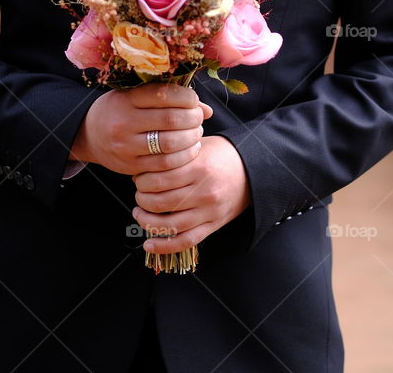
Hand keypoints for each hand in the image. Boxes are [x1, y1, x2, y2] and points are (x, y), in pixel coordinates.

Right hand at [69, 83, 212, 175]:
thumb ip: (170, 98)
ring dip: (191, 139)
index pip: (164, 94)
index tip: (193, 100)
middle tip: (198, 118)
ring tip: (196, 134)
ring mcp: (126, 146)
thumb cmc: (122, 109)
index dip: (187, 97)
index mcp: (126, 99)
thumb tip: (207, 111)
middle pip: (171, 120)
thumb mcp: (137, 96)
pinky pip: (165, 165)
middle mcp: (123, 122)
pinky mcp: (130, 166)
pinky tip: (190, 150)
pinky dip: (184, 157)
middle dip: (193, 118)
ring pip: (170, 144)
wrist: (90, 134)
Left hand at [131, 135, 249, 253]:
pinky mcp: (213, 225)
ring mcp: (209, 212)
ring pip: (169, 225)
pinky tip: (149, 244)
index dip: (141, 181)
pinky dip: (165, 246)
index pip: (157, 180)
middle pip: (159, 203)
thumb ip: (174, 154)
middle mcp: (203, 192)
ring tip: (140, 214)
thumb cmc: (224, 154)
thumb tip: (144, 165)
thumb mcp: (199, 145)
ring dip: (147, 222)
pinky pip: (186, 241)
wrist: (254, 168)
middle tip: (139, 194)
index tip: (138, 178)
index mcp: (198, 168)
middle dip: (141, 199)